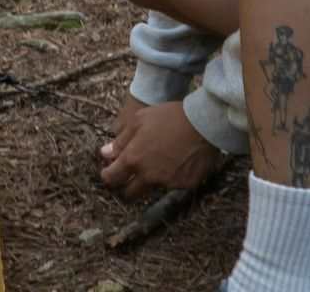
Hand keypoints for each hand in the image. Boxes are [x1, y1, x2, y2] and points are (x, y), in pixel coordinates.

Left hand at [98, 99, 219, 199]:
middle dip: (127, 187)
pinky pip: (174, 184)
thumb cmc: (169, 117)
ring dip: (152, 179)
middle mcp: (149, 175)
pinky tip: (180, 160)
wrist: (203, 123)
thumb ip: (121, 140)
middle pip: (130, 193)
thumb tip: (105, 153)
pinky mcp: (185, 185)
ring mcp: (168, 182)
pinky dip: (173, 176)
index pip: (112, 178)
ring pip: (153, 187)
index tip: (110, 173)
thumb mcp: (139, 120)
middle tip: (131, 177)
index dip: (108, 176)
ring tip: (163, 158)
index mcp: (134, 159)